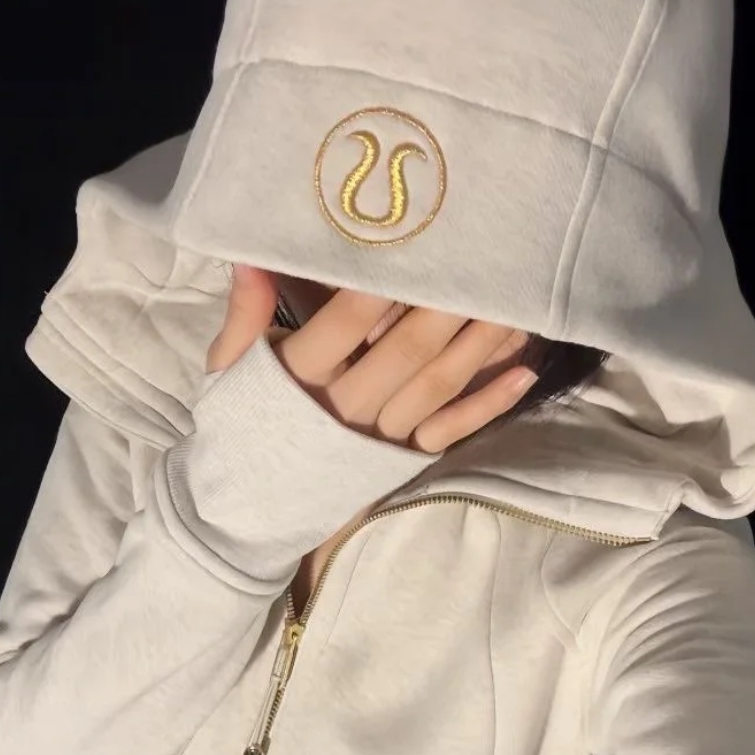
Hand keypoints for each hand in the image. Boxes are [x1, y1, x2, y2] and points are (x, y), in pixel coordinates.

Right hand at [206, 264, 536, 454]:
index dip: (378, 289)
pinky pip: (452, 430)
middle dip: (447, 307)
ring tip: (514, 303)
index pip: (343, 326)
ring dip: (479, 345)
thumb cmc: (243, 422)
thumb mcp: (230, 370)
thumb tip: (251, 258)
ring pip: (437, 386)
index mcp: (300, 377)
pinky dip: (489, 404)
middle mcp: (345, 406)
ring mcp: (380, 436)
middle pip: (405, 352)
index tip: (411, 247)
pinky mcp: (403, 460)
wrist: (251, 507)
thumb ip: (244, 314)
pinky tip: (524, 373)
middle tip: (485, 264)